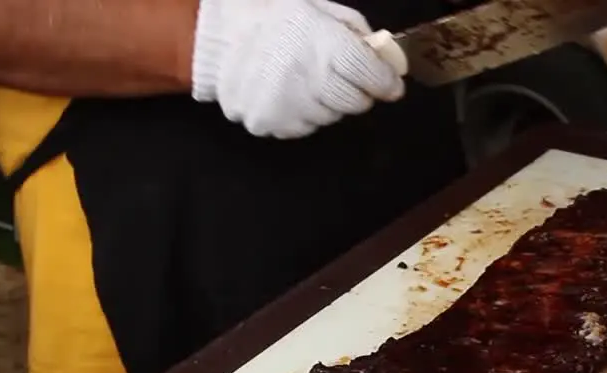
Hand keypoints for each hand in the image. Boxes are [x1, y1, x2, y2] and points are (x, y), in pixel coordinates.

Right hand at [191, 0, 404, 138]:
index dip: (386, 83)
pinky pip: (302, 126)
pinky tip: (286, 92)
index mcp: (325, 44)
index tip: (389, 84)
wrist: (217, 38)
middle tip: (341, 78)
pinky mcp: (271, 124)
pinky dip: (301, 113)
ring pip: (330, 116)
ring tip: (304, 80)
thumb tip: (383, 56)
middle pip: (356, 103)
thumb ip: (353, 30)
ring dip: (326, 102)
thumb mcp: (317, 8)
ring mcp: (289, 106)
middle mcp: (310, 79)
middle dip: (356, 92)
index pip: (372, 76)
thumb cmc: (273, 18)